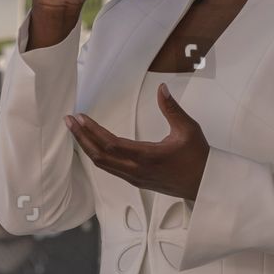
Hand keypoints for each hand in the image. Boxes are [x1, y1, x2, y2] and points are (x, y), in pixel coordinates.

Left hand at [66, 84, 209, 200]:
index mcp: (147, 157)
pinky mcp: (136, 181)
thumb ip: (172, 108)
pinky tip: (92, 146)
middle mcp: (136, 170)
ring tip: (76, 132)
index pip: (111, 144)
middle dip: (81, 138)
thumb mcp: (188, 129)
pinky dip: (97, 156)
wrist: (204, 185)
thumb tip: (162, 88)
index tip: (80, 118)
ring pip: (103, 165)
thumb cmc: (198, 157)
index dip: (93, 131)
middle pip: (99, 156)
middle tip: (69, 122)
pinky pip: (110, 169)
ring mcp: (134, 178)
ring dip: (86, 148)